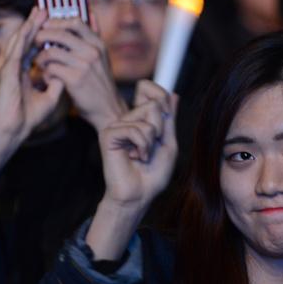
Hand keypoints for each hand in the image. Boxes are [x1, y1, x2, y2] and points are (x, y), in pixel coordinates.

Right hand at [0, 8, 66, 183]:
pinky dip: (23, 37)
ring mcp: (9, 67)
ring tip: (39, 10)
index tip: (54, 23)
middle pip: (27, 40)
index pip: (35, 48)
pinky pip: (16, 50)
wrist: (13, 129)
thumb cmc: (28, 117)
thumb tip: (67, 72)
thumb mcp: (51, 97)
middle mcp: (15, 67)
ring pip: (20, 40)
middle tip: (45, 8)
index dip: (43, 35)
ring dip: (30, 25)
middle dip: (37, 24)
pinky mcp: (7, 71)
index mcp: (24, 72)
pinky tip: (29, 26)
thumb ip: (57, 83)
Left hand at [33, 17, 125, 130]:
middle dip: (42, 35)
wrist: (107, 109)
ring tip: (39, 63)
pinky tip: (47, 77)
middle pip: (60, 33)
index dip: (57, 21)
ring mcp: (84, 65)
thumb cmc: (100, 82)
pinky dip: (45, 73)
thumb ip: (95, 35)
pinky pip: (51, 69)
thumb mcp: (102, 56)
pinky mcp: (75, 80)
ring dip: (40, 57)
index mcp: (98, 44)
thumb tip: (91, 13)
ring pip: (51, 52)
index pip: (76, 22)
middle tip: (34, 42)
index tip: (46, 25)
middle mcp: (92, 52)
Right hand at [98, 80, 177, 210]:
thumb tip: (174, 94)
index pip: (149, 89)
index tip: (165, 120)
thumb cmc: (153, 174)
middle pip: (154, 103)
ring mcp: (117, 125)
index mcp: (140, 119)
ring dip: (151, 141)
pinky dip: (141, 145)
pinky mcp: (108, 134)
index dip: (162, 97)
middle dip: (160, 128)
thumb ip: (169, 119)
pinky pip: (134, 128)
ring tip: (142, 155)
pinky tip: (134, 156)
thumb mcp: (168, 143)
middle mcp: (127, 119)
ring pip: (147, 115)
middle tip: (150, 147)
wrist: (139, 194)